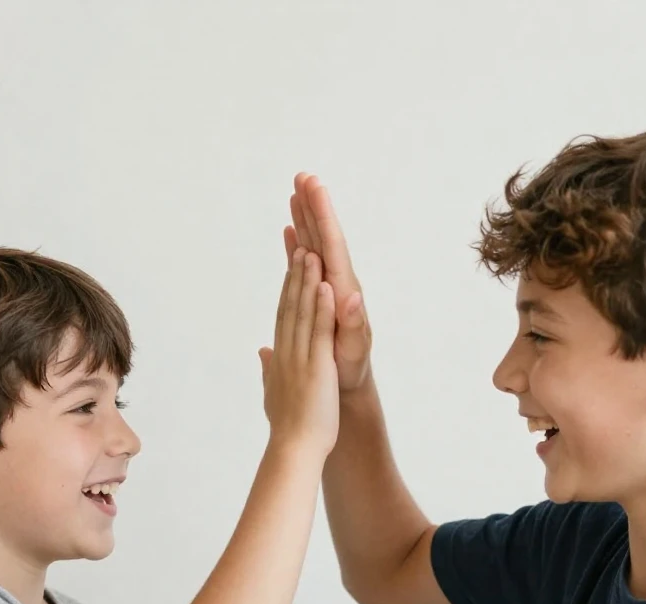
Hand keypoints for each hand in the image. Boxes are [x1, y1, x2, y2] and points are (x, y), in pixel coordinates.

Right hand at [259, 247, 338, 457]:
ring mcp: (301, 358)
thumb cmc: (288, 428)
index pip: (284, 317)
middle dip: (295, 275)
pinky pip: (320, 332)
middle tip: (299, 246)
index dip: (287, 289)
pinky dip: (323, 308)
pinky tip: (326, 286)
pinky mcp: (317, 366)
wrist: (294, 449)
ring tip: (311, 253)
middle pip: (290, 307)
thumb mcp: (275, 392)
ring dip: (307, 282)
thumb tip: (263, 353)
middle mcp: (287, 353)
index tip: (291, 266)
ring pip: (303, 313)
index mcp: (281, 358)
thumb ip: (269, 369)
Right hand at [286, 173, 371, 391]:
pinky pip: (307, 266)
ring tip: (296, 193)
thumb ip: (352, 325)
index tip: (314, 187)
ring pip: (315, 247)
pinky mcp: (319, 298)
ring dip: (306, 220)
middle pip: (324, 238)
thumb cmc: (350, 370)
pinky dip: (299, 246)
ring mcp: (327, 289)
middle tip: (303, 177)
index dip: (323, 215)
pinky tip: (292, 233)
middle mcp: (336, 284)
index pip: (332, 245)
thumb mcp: (353, 350)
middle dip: (314, 207)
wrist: (348, 384)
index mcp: (343, 291)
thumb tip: (352, 298)